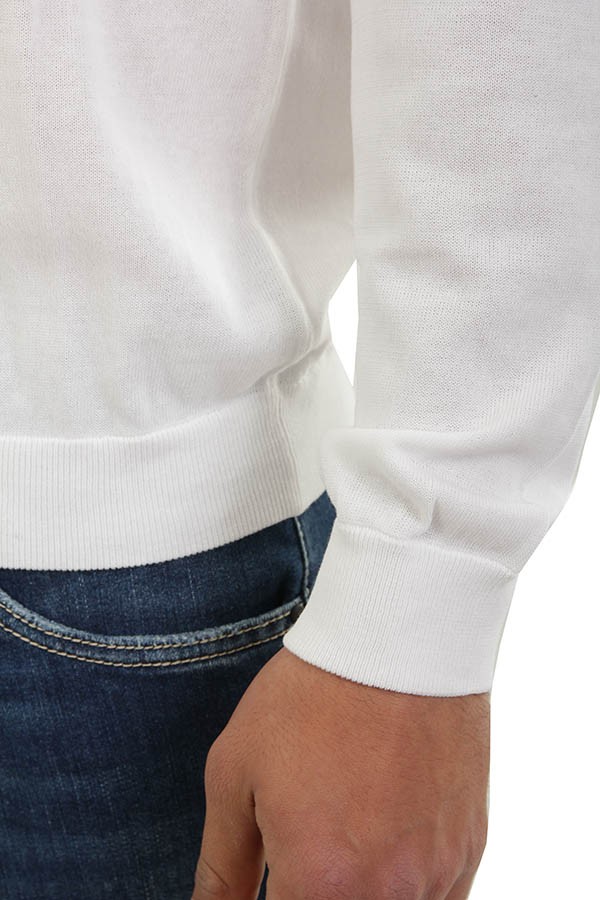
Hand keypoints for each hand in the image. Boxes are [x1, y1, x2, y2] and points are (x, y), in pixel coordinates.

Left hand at [192, 646, 489, 898]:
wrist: (397, 641)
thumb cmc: (309, 698)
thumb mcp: (236, 773)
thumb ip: (220, 866)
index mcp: (319, 885)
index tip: (275, 875)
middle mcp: (387, 896)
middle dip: (315, 892)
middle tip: (302, 851)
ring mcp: (437, 876)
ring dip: (361, 891)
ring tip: (345, 831)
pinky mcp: (470, 850)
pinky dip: (405, 885)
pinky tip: (383, 839)